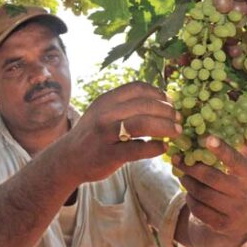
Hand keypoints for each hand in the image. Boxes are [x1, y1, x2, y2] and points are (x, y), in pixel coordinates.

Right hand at [58, 82, 182, 183]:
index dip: (158, 93)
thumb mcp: (102, 112)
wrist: (67, 159)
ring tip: (176, 131)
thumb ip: (124, 106)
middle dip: (167, 111)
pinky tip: (163, 148)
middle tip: (179, 118)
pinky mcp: (109, 154)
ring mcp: (106, 134)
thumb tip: (159, 100)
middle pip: (144, 105)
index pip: (137, 88)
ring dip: (165, 127)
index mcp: (106, 100)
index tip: (170, 101)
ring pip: (142, 124)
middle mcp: (105, 114)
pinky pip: (138, 149)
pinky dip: (155, 148)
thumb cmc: (92, 135)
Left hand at [172, 135, 246, 241]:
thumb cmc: (243, 182)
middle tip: (176, 157)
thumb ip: (243, 147)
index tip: (206, 138)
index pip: (234, 160)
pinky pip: (197, 208)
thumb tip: (234, 121)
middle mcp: (244, 194)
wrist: (246, 219)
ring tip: (181, 172)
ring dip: (186, 180)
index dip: (221, 149)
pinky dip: (189, 197)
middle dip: (189, 165)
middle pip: (209, 176)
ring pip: (200, 192)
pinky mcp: (221, 224)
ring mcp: (233, 211)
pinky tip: (189, 190)